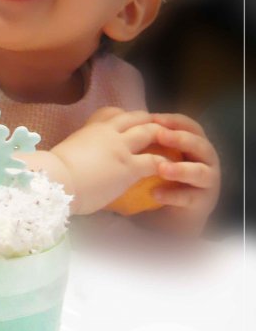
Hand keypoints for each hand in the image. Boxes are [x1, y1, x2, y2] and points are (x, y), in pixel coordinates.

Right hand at [51, 107, 167, 214]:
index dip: (125, 117)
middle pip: (136, 118)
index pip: (113, 113)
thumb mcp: (68, 152)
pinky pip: (154, 161)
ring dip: (163, 136)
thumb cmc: (54, 172)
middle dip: (150, 121)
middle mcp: (108, 132)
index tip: (131, 122)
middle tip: (160, 130)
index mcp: (91, 128)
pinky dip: (165, 163)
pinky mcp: (129, 166)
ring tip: (174, 144)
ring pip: (149, 132)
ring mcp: (121, 147)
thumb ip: (80, 151)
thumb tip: (81, 162)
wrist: (55, 180)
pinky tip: (172, 169)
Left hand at [135, 113, 220, 235]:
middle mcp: (206, 159)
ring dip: (180, 169)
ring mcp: (208, 182)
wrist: (169, 214)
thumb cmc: (161, 175)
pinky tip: (155, 194)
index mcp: (195, 142)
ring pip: (199, 172)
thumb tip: (122, 116)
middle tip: (160, 136)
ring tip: (161, 169)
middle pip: (199, 144)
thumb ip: (149, 139)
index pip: (189, 125)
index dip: (173, 121)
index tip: (153, 118)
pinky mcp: (203, 203)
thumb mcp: (156, 154)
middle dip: (180, 139)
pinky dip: (172, 196)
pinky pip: (189, 198)